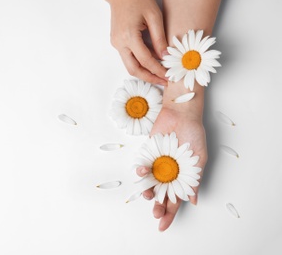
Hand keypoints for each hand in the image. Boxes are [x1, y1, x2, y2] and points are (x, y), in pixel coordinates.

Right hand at [102, 0, 167, 84]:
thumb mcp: (154, 16)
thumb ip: (159, 38)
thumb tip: (164, 56)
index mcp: (129, 36)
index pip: (145, 60)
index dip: (157, 70)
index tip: (168, 76)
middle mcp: (119, 43)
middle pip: (133, 69)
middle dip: (149, 78)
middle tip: (163, 82)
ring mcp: (116, 43)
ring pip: (129, 66)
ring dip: (144, 72)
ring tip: (158, 74)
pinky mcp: (116, 42)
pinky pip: (128, 58)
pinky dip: (139, 63)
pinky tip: (151, 61)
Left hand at [136, 106, 206, 230]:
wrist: (180, 114)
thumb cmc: (194, 134)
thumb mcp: (199, 159)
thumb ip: (194, 180)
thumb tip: (193, 200)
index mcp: (182, 178)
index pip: (175, 201)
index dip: (169, 215)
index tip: (162, 226)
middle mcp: (168, 174)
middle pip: (161, 197)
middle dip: (157, 207)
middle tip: (155, 212)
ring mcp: (157, 166)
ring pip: (149, 186)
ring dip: (147, 193)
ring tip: (148, 195)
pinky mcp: (148, 155)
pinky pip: (142, 169)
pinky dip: (141, 173)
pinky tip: (143, 172)